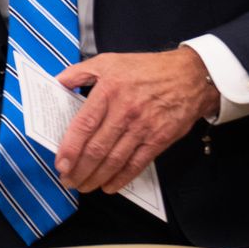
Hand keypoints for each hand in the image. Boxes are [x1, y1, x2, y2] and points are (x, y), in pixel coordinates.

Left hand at [54, 47, 220, 193]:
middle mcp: (125, 111)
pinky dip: (121, 179)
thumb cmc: (147, 68)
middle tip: (67, 180)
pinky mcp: (159, 139)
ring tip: (83, 186)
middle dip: (79, 169)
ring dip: (96, 177)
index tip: (60, 164)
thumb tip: (58, 82)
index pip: (84, 125)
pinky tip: (109, 186)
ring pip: (114, 160)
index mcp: (108, 91)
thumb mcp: (109, 61)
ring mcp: (143, 127)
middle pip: (97, 148)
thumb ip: (79, 71)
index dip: (70, 148)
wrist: (190, 76)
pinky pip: (137, 164)